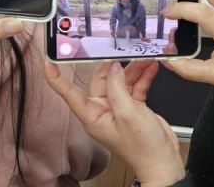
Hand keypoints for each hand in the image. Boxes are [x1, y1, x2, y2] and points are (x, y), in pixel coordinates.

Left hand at [45, 61, 183, 186]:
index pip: (68, 93)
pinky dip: (142, 77)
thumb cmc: (143, 149)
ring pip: (120, 81)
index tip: (50, 60)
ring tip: (144, 59)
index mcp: (92, 116)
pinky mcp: (133, 107)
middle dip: (113, 65)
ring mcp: (118, 108)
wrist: (163, 162)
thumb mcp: (128, 114)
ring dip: (133, 69)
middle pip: (101, 80)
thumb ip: (117, 88)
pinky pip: (134, 86)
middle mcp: (102, 111)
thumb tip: (113, 69)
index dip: (57, 77)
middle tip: (125, 52)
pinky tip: (150, 68)